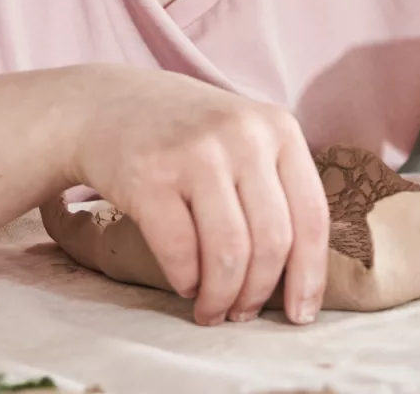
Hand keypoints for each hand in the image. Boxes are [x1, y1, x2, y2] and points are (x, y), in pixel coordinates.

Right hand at [68, 65, 328, 326]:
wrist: (107, 105)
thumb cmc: (186, 135)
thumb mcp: (244, 137)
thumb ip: (276, 187)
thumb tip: (301, 277)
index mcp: (279, 128)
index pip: (312, 216)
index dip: (310, 276)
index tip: (301, 314)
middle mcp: (243, 135)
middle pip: (272, 241)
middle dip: (258, 293)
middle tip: (242, 314)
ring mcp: (196, 153)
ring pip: (229, 253)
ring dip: (221, 296)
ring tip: (212, 310)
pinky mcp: (150, 176)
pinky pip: (181, 252)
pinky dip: (186, 281)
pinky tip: (184, 284)